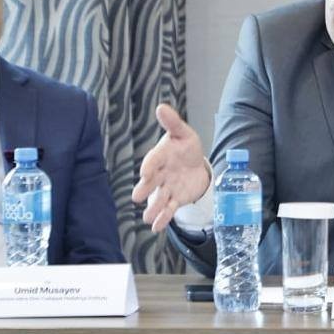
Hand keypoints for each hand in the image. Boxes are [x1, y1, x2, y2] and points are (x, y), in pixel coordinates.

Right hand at [131, 104, 211, 231]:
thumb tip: (161, 107)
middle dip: (145, 189)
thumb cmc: (185, 147)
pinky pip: (168, 209)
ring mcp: (166, 188)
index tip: (146, 172)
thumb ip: (173, 123)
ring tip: (146, 218)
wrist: (195, 165)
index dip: (150, 166)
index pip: (153, 160)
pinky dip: (162, 218)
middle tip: (137, 197)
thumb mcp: (183, 133)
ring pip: (158, 198)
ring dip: (153, 208)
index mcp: (160, 156)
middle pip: (151, 182)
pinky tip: (156, 227)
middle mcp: (160, 174)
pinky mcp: (174, 199)